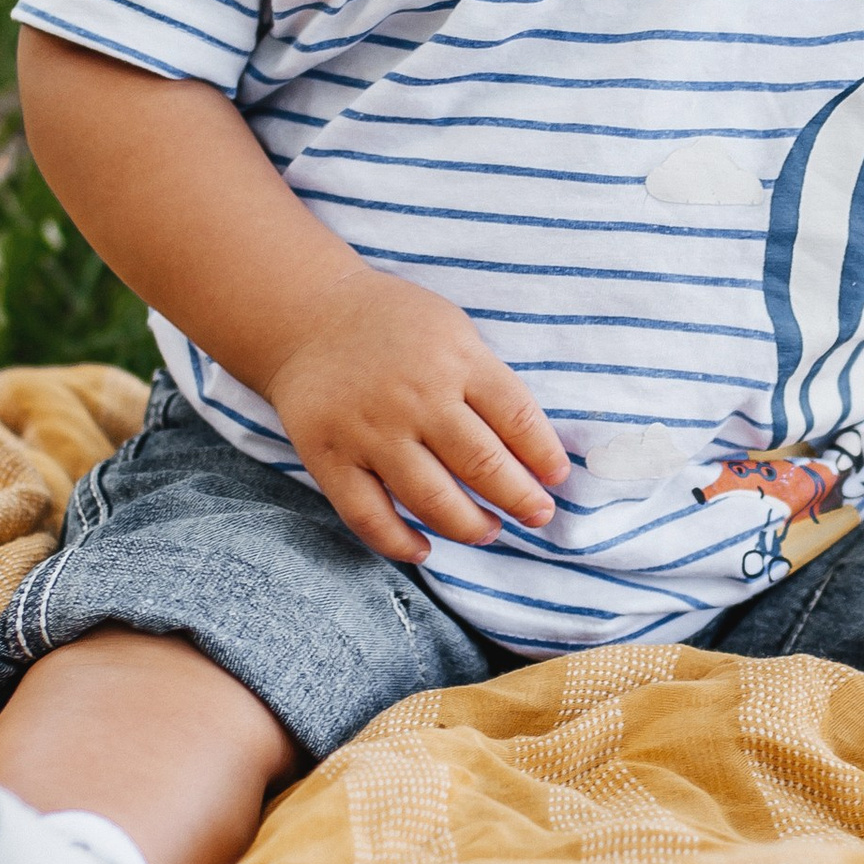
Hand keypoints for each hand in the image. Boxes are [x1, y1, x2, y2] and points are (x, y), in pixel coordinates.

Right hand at [265, 268, 568, 566]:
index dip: (545, 456)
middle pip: (483, 465)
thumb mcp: (452, 329)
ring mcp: (370, 432)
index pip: (517, 418)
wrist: (305, 315)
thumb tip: (533, 446)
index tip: (557, 478)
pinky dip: (399, 543)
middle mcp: (416, 399)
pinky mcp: (330, 457)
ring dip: (470, 526)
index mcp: (455, 360)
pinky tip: (424, 548)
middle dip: (521, 500)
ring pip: (432, 499)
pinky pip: (369, 516)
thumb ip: (486, 380)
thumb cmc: (392, 324)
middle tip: (538, 515)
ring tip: (489, 530)